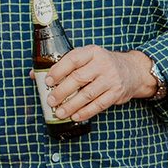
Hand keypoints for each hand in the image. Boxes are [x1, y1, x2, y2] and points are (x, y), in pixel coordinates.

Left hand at [41, 47, 157, 123]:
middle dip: (62, 91)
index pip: (72, 60)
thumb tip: (35, 75)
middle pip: (78, 78)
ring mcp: (111, 79)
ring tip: (59, 112)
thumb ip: (63, 65)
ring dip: (72, 105)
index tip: (47, 81)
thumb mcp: (86, 57)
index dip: (58, 71)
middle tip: (50, 100)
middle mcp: (102, 64)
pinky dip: (86, 112)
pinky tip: (75, 116)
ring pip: (88, 94)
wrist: (132, 70)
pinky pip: (99, 104)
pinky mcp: (117, 93)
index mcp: (91, 52)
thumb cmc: (101, 64)